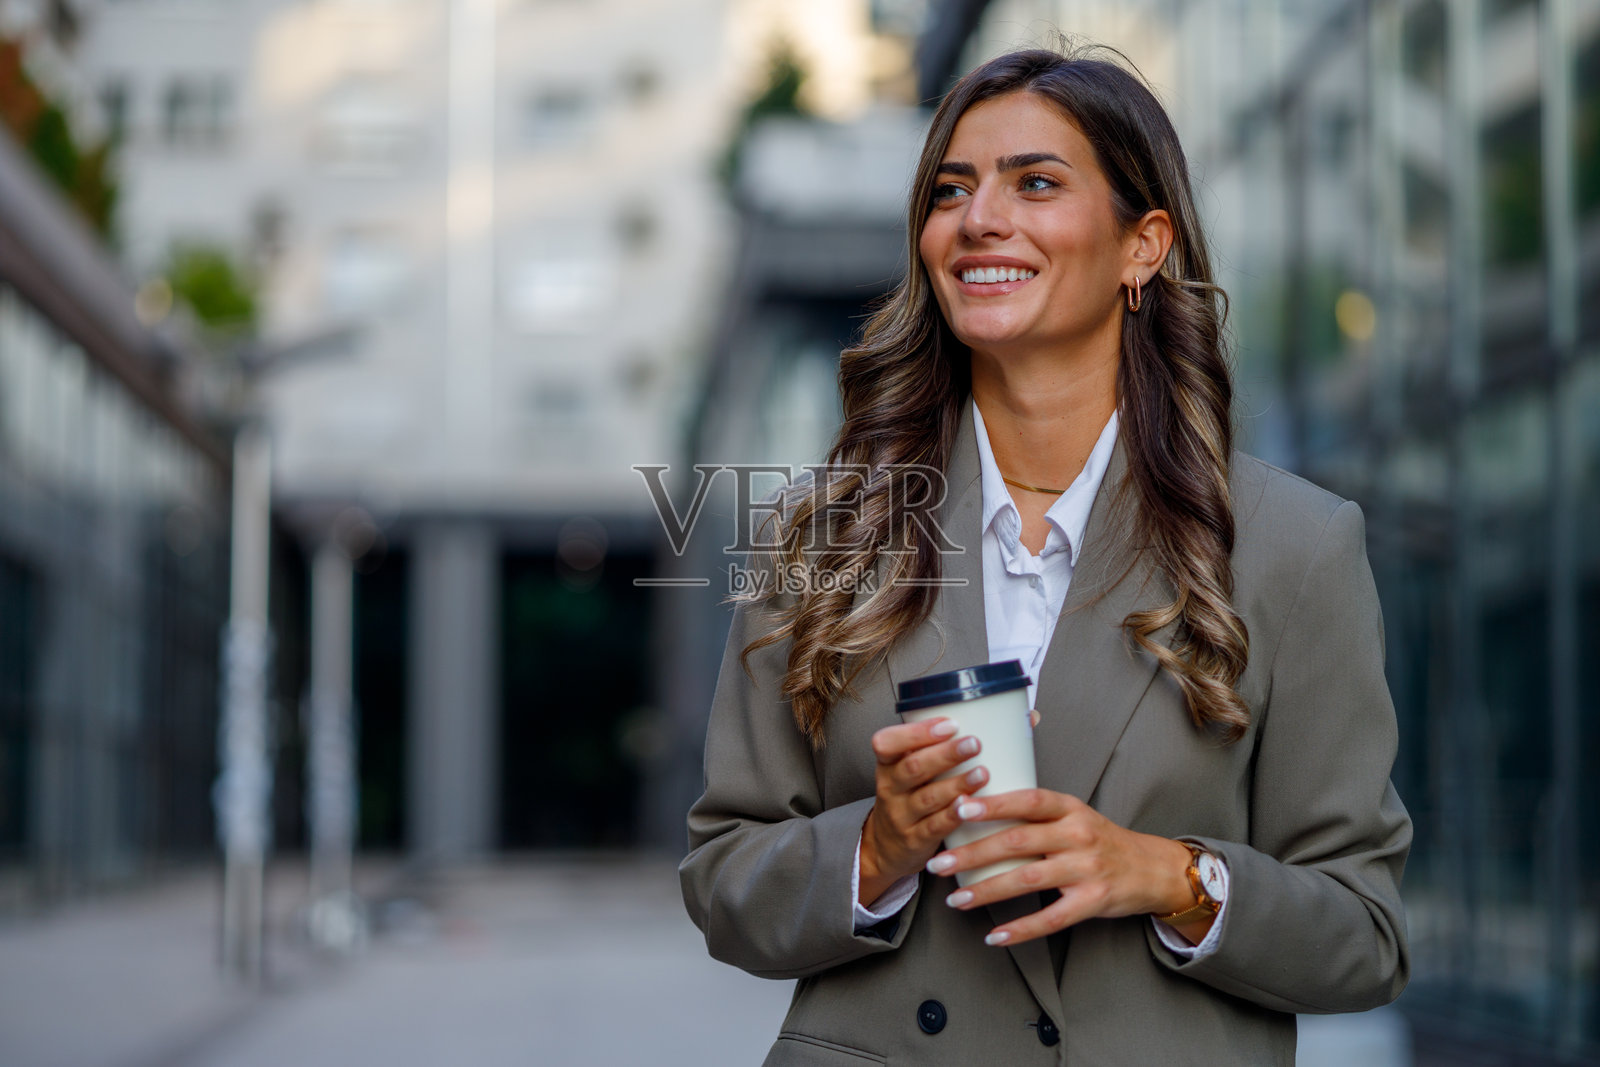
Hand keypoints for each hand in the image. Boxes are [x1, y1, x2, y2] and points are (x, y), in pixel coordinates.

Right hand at [858, 717, 990, 905]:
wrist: (886, 848)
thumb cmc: (912, 797)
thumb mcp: (916, 770)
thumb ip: (952, 745)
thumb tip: (1024, 718)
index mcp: (889, 764)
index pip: (887, 742)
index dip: (915, 732)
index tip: (949, 724)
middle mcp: (891, 788)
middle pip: (913, 767)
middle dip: (945, 754)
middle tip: (974, 744)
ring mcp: (901, 816)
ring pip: (927, 797)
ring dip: (956, 784)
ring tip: (982, 773)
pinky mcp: (915, 840)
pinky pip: (935, 827)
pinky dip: (953, 815)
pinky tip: (972, 806)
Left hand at [923, 789, 1200, 946]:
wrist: (1153, 869)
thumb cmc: (1101, 840)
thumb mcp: (1075, 815)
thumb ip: (1036, 813)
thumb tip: (976, 808)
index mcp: (1070, 809)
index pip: (1028, 801)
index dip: (994, 803)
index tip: (960, 808)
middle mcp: (1078, 835)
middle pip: (1018, 841)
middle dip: (974, 853)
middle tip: (940, 863)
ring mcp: (1087, 869)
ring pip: (1028, 879)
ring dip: (988, 891)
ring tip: (956, 900)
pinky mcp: (1094, 901)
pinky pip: (1051, 918)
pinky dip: (1021, 929)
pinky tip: (995, 935)